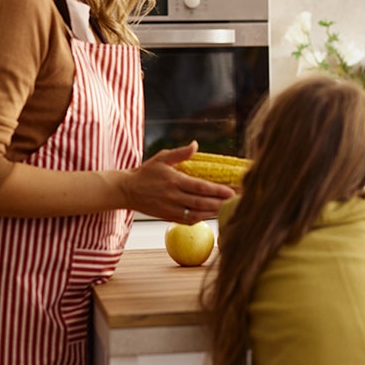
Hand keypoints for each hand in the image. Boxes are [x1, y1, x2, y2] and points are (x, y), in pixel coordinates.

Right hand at [120, 141, 235, 223]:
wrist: (126, 190)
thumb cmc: (146, 172)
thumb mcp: (162, 158)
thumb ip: (181, 153)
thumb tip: (195, 144)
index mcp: (174, 180)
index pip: (200, 187)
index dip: (218, 190)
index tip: (232, 191)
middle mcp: (173, 196)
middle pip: (202, 202)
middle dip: (221, 202)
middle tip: (237, 201)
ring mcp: (171, 209)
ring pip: (197, 213)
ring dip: (214, 212)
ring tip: (229, 208)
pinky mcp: (168, 217)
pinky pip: (189, 220)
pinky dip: (202, 218)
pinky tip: (213, 214)